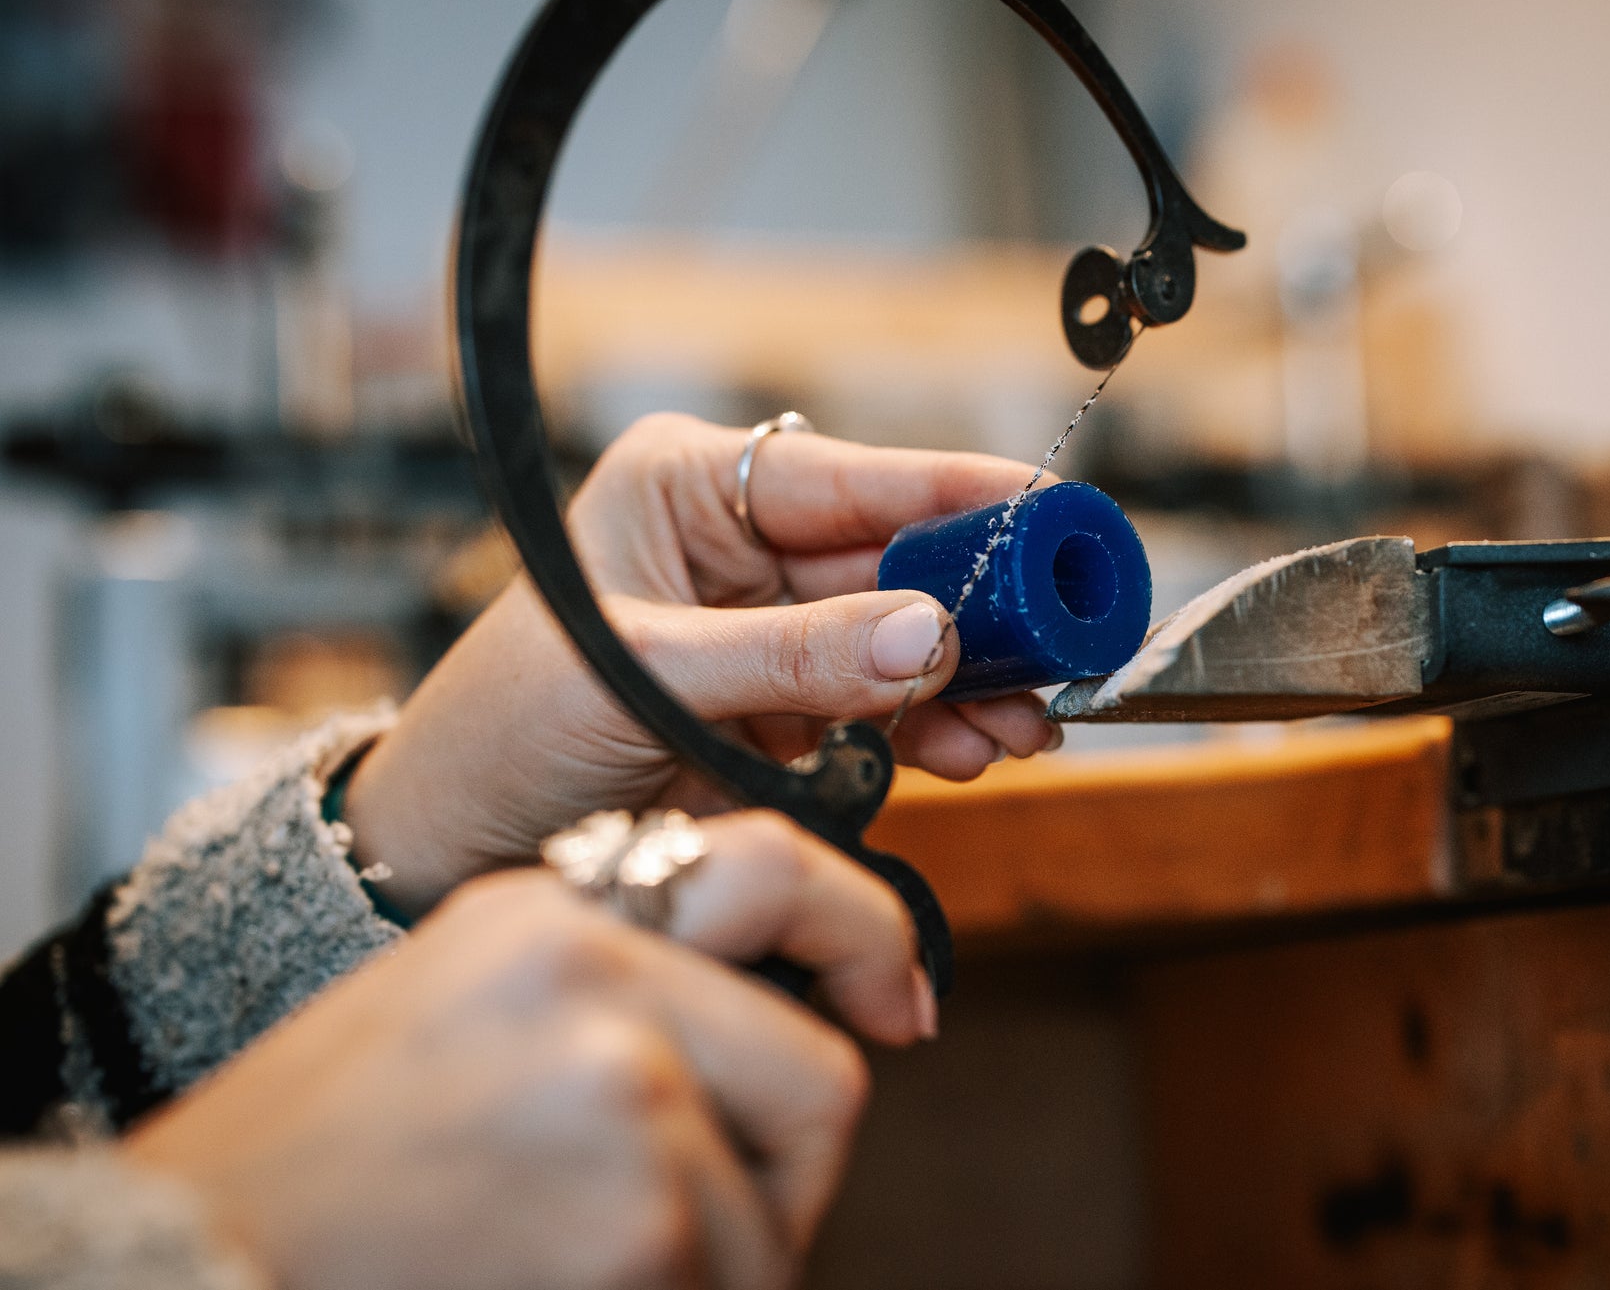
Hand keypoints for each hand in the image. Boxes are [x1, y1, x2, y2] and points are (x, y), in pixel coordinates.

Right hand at [126, 853, 914, 1289]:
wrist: (200, 1251)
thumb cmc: (325, 1155)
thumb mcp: (468, 999)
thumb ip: (615, 978)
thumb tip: (764, 1005)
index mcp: (549, 910)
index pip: (777, 867)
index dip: (868, 935)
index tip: (903, 1001)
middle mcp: (600, 973)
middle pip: (820, 1075)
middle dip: (790, 1169)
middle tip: (725, 1225)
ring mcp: (626, 1089)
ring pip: (774, 1204)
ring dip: (718, 1260)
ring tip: (586, 1262)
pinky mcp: (640, 1218)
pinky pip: (736, 1279)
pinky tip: (566, 1286)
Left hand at [347, 413, 1061, 914]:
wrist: (454, 845)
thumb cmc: (501, 729)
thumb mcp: (642, 676)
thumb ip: (788, 656)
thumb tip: (930, 633)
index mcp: (688, 488)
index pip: (848, 475)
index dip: (955, 491)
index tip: (1046, 510)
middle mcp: (739, 548)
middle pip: (898, 558)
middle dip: (982, 608)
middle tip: (1058, 644)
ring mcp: (769, 630)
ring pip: (908, 637)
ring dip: (974, 680)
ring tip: (1025, 721)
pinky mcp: (787, 705)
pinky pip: (889, 705)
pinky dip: (940, 729)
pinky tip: (975, 750)